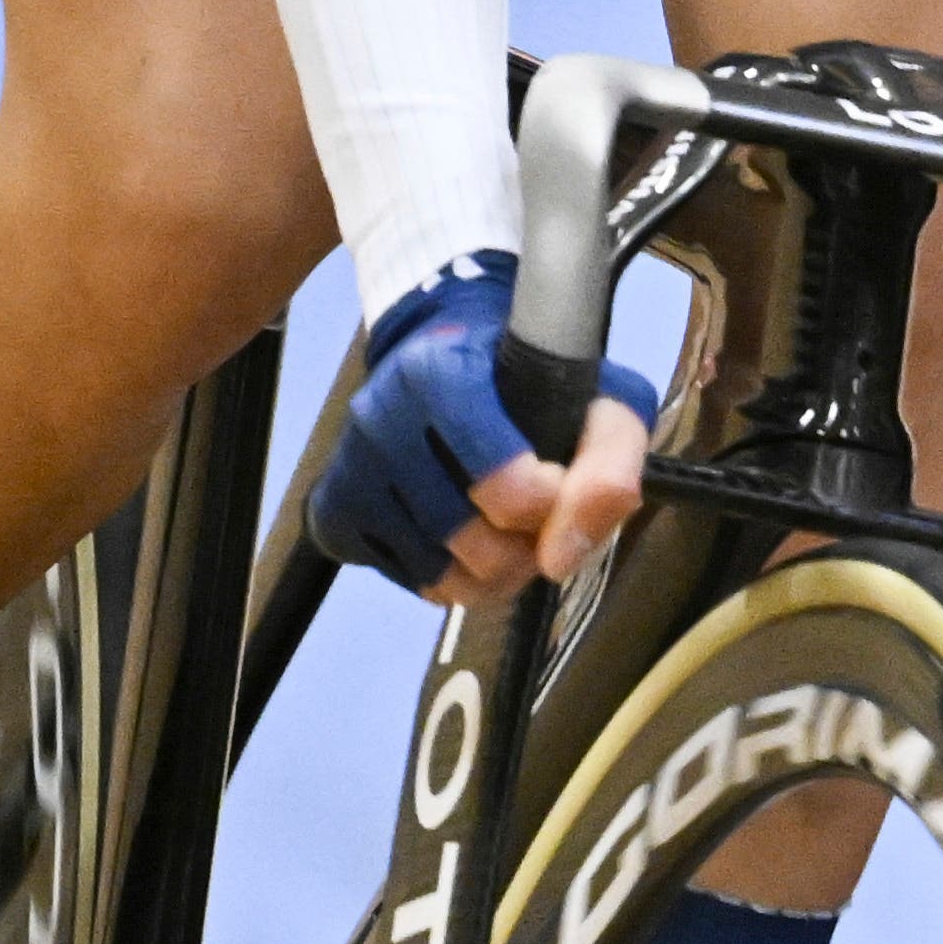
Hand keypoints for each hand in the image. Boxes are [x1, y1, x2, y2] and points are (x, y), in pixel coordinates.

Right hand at [310, 258, 655, 601]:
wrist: (453, 361)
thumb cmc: (535, 382)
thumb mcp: (599, 400)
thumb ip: (609, 466)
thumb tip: (562, 559)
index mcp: (439, 373)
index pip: (506, 487)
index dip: (551, 505)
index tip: (560, 482)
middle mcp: (380, 417)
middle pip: (471, 540)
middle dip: (524, 549)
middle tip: (540, 522)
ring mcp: (349, 468)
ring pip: (439, 573)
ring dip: (494, 575)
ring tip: (513, 539)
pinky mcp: (334, 512)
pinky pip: (409, 582)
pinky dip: (452, 581)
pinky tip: (469, 543)